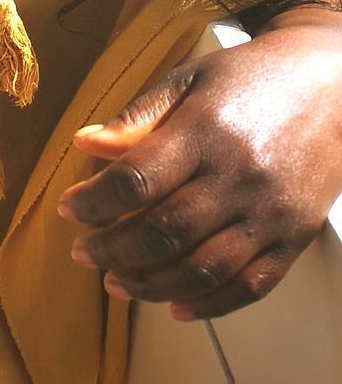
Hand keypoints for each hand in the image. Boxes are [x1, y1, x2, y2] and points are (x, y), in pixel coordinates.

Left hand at [57, 11, 341, 320]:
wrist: (332, 84)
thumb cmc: (248, 78)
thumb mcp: (187, 79)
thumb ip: (137, 117)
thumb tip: (83, 143)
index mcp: (205, 131)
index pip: (139, 179)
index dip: (96, 201)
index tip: (67, 208)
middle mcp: (240, 176)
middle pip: (167, 231)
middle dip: (115, 249)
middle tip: (83, 253)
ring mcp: (271, 212)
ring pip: (205, 268)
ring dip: (152, 284)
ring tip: (116, 282)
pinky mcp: (296, 236)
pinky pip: (251, 285)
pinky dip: (210, 304)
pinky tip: (175, 305)